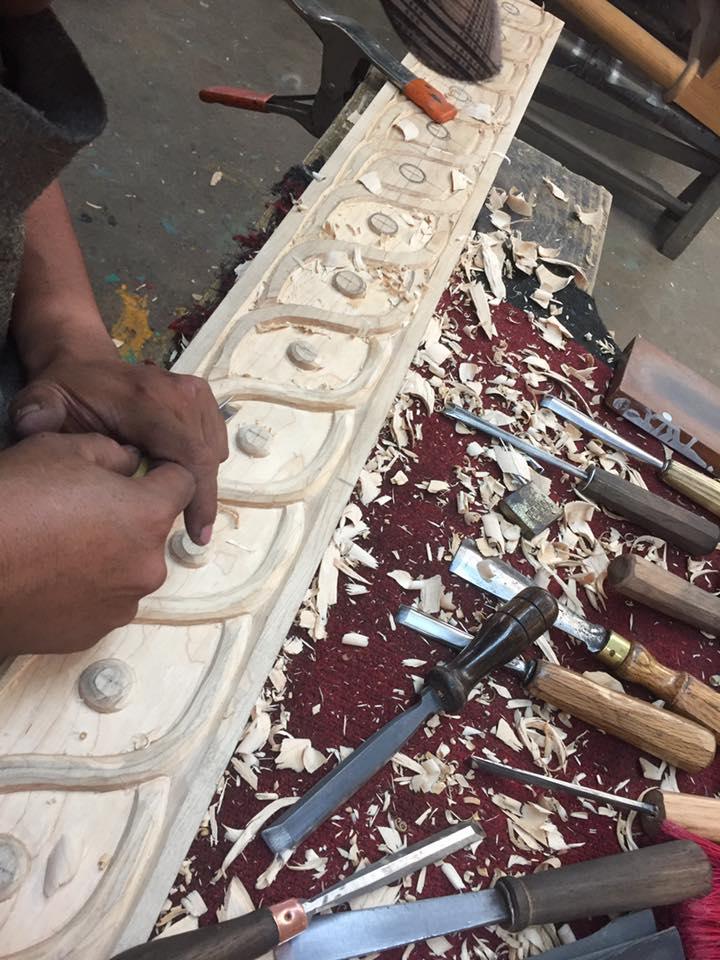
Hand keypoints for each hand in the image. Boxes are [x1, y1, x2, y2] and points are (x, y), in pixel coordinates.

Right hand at [0, 432, 194, 654]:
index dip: (161, 471)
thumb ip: (110, 452)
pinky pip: (103, 600)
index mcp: (148, 516)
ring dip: (108, 555)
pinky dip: (86, 588)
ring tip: (58, 545)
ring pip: (128, 568)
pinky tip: (50, 575)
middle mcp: (147, 565)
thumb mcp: (59, 450)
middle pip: (153, 530)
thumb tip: (128, 462)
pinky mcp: (93, 633)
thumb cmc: (11, 505)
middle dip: (128, 517)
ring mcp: (121, 604)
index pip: (183, 483)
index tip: (142, 471)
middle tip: (81, 508)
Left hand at [10, 353, 227, 544]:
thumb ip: (37, 413)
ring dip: (200, 481)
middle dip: (201, 497)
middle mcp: (177, 392)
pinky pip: (214, 442)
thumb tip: (34, 425)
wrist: (83, 363)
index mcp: (144, 400)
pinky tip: (177, 474)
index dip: (197, 496)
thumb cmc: (67, 392)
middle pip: (204, 458)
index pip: (188, 453)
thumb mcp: (43, 401)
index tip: (195, 533)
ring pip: (212, 452)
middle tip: (193, 532)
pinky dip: (202, 464)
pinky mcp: (202, 397)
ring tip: (177, 501)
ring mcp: (193, 392)